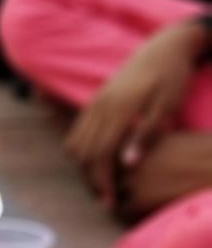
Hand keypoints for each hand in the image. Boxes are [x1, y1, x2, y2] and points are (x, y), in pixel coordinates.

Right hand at [66, 19, 204, 212]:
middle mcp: (100, 107)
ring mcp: (95, 103)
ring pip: (75, 144)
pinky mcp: (95, 101)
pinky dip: (82, 151)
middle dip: (91, 180)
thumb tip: (127, 165)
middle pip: (83, 154)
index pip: (100, 155)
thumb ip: (146, 134)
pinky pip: (77, 131)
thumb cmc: (172, 77)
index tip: (110, 201)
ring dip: (84, 168)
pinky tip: (98, 162)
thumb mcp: (167, 106)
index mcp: (118, 109)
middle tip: (106, 199)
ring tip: (101, 183)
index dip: (103, 182)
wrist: (165, 46)